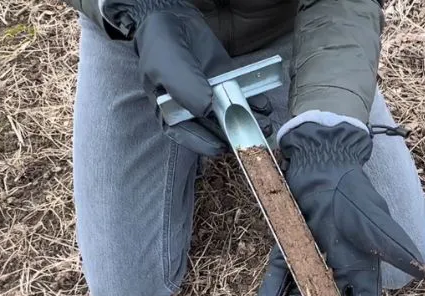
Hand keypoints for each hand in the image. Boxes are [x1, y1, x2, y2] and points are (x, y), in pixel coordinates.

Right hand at [101, 0, 271, 155]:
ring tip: (263, 126)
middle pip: (212, 128)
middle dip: (232, 135)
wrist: (174, 17)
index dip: (203, 144)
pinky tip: (263, 106)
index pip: (186, 134)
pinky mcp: (225, 82)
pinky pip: (240, 95)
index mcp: (170, 110)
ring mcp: (210, 95)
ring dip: (248, 121)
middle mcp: (192, 107)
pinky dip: (253, 102)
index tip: (220, 148)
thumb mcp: (166, 67)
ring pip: (230, 114)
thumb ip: (184, 89)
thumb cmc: (161, 46)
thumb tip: (206, 110)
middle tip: (249, 139)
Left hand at [253, 119, 424, 295]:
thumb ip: (392, 246)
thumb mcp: (375, 222)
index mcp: (360, 271)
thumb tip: (421, 269)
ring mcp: (310, 262)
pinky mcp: (288, 249)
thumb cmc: (353, 195)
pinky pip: (279, 276)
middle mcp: (335, 273)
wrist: (325, 165)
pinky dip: (270, 293)